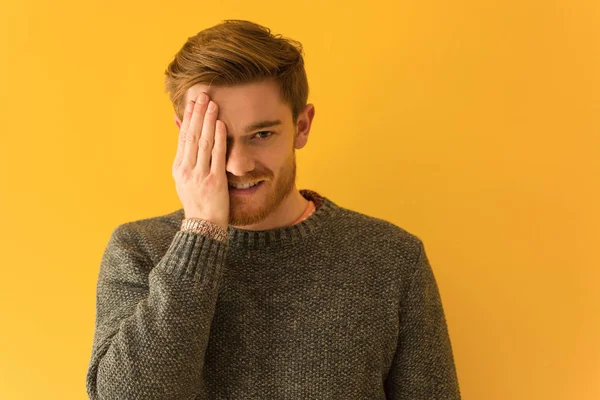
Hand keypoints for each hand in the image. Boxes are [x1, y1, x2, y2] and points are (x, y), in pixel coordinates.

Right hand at [172, 93, 228, 230]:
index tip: (192, 102)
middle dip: (197, 114)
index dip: (188, 119)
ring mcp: (200, 175)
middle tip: (202, 95)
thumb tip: (184, 140)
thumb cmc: (197, 203)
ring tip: (212, 104)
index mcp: (179, 169)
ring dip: (207, 121)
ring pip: (203, 142)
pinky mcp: (214, 181)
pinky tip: (220, 125)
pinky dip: (218, 139)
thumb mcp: (185, 180)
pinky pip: (216, 156)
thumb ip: (186, 159)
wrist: (203, 226)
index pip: (183, 138)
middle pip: (192, 136)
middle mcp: (186, 170)